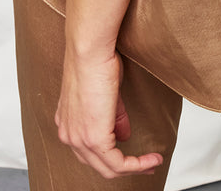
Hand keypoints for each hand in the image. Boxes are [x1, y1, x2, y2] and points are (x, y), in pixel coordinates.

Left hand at [55, 47, 162, 179]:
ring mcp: (78, 139)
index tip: (133, 155)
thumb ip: (113, 118)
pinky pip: (117, 163)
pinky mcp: (93, 138)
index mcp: (68, 123)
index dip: (112, 155)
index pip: (89, 151)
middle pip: (98, 165)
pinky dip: (136, 164)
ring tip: (153, 162)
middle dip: (125, 168)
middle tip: (147, 165)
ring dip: (134, 167)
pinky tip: (151, 159)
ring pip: (108, 168)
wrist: (89, 52)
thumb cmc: (96, 61)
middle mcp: (69, 135)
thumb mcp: (106, 94)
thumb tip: (123, 135)